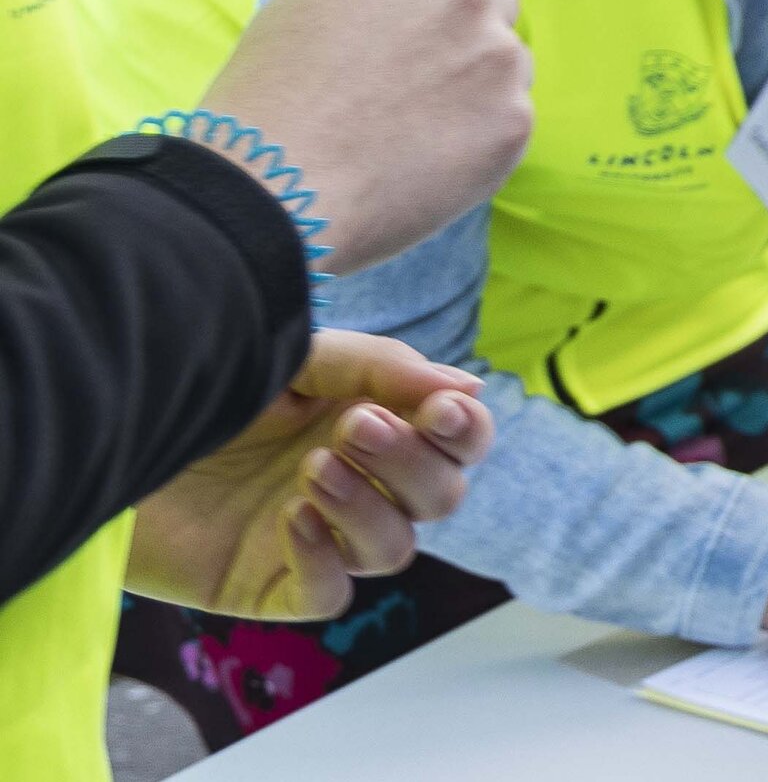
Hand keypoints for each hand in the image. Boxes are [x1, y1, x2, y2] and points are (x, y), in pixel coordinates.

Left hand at [122, 332, 492, 617]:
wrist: (113, 429)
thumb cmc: (209, 384)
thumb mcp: (301, 358)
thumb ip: (384, 368)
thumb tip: (469, 390)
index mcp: (377, 426)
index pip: (459, 444)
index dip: (467, 434)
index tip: (440, 411)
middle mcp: (359, 486)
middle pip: (440, 498)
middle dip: (410, 464)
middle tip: (353, 427)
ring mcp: (318, 539)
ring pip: (394, 550)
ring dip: (366, 510)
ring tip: (310, 471)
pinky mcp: (271, 586)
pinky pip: (330, 594)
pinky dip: (322, 559)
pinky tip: (290, 518)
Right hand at [201, 0, 531, 275]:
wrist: (268, 195)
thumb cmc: (268, 102)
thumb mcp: (309, 4)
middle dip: (457, 24)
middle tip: (396, 76)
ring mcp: (497, 56)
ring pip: (499, 58)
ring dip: (467, 83)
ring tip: (394, 127)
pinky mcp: (514, 119)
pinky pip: (504, 115)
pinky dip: (473, 136)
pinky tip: (414, 160)